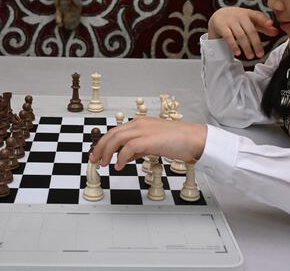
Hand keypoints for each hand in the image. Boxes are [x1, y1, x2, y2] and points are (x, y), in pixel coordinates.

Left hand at [89, 117, 206, 170]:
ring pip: (116, 138)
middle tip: (94, 160)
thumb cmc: (178, 141)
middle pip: (112, 133)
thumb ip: (138, 147)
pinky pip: (128, 148)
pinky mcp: (148, 140)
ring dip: (106, 152)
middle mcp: (139, 124)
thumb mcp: (153, 143)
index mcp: (140, 123)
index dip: (104, 143)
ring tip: (103, 164)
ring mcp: (143, 131)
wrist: (195, 139)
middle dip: (100, 147)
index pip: (116, 131)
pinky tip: (119, 166)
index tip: (98, 154)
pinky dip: (120, 158)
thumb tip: (124, 156)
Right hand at [207, 7, 278, 58]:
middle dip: (256, 43)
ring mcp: (230, 20)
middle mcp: (239, 15)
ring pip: (240, 35)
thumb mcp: (250, 21)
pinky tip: (238, 52)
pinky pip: (229, 37)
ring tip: (250, 56)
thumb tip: (276, 32)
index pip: (257, 16)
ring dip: (246, 47)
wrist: (218, 15)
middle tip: (260, 54)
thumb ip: (263, 26)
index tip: (270, 24)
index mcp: (248, 13)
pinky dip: (234, 45)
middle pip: (250, 30)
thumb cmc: (237, 19)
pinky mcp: (221, 26)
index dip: (264, 20)